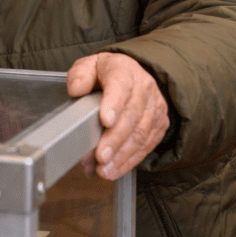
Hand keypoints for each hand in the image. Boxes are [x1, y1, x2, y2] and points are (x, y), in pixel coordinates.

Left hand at [66, 52, 170, 179]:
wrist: (132, 75)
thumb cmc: (106, 73)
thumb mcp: (88, 66)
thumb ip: (80, 76)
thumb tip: (75, 89)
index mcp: (125, 70)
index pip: (121, 86)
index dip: (114, 104)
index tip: (105, 120)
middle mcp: (144, 88)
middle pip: (132, 115)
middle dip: (115, 139)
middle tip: (100, 156)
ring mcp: (154, 107)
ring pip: (141, 134)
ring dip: (122, 155)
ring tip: (104, 169)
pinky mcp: (159, 125)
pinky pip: (147, 145)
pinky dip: (130, 161)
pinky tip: (115, 170)